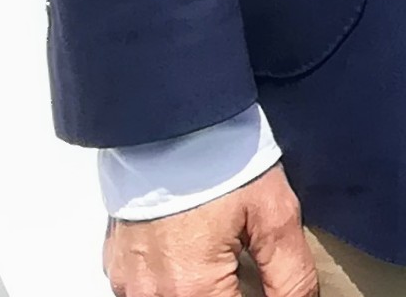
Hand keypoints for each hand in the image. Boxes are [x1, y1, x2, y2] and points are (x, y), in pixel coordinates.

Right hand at [105, 165, 317, 296]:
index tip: (269, 287)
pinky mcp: (116, 268)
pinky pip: (146, 293)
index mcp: (191, 289)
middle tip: (246, 266)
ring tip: (224, 263)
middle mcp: (151, 296)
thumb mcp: (275, 215)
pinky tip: (194, 259)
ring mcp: (128, 284)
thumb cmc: (225, 164)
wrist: (173, 124)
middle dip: (231, 293)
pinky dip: (173, 285)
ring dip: (202, 291)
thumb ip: (290, 275)